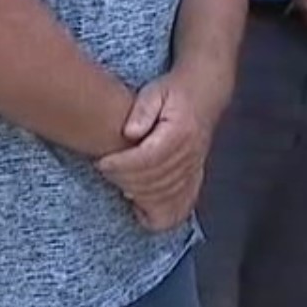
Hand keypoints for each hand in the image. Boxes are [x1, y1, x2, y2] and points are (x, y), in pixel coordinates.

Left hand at [96, 71, 215, 231]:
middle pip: (153, 180)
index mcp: (181, 132)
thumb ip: (143, 110)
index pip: (149, 158)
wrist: (204, 94)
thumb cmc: (175, 93)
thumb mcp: (155, 91)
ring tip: (118, 181)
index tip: (102, 162)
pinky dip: (159, 215)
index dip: (122, 165)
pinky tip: (140, 208)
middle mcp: (190, 155)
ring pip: (163, 196)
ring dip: (136, 193)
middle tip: (105, 169)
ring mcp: (194, 170)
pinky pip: (179, 209)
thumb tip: (130, 132)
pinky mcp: (194, 180)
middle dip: (123, 178)